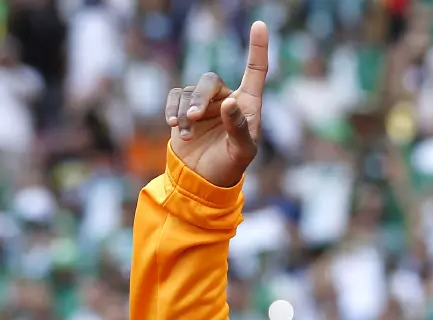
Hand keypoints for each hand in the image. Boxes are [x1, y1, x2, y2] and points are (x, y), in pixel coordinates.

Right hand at [167, 21, 268, 187]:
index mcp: (249, 105)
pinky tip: (175, 127)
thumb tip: (229, 102)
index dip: (258, 49)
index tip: (259, 25)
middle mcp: (227, 99)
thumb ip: (238, 128)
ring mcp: (204, 103)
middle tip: (194, 119)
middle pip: (210, 81)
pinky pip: (175, 97)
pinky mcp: (184, 109)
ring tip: (187, 132)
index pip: (255, 71)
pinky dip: (173, 111)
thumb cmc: (230, 167)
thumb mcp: (241, 153)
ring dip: (184, 111)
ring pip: (189, 91)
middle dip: (200, 98)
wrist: (204, 180)